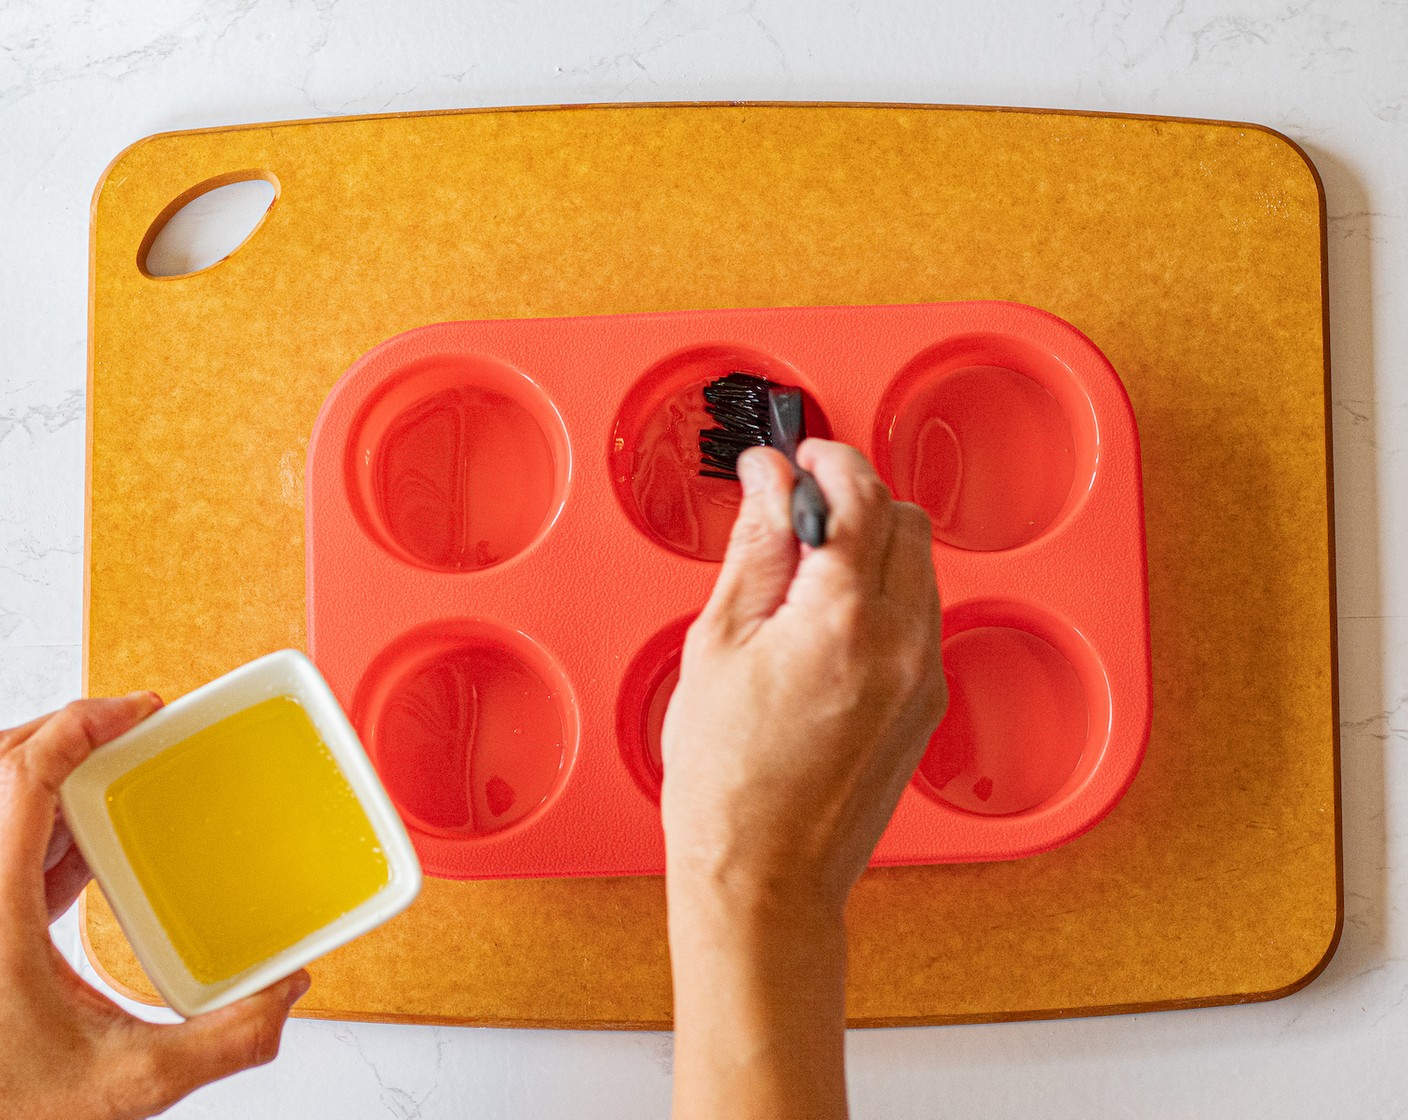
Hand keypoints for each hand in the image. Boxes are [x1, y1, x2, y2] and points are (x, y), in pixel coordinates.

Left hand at [0, 694, 309, 1119]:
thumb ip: (225, 1040)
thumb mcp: (130, 1084)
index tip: (140, 710)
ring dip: (49, 771)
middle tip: (132, 724)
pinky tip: (87, 845)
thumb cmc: (9, 1114)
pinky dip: (41, 819)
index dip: (81, 724)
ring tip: (115, 768)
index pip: (21, 775)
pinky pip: (1, 840)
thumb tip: (285, 994)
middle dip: (65, 729)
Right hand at [663, 440, 946, 910]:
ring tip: (805, 570)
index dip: (825, 459)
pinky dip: (884, 593)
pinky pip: (920, 615)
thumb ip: (755, 548)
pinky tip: (829, 617)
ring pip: (920, 564)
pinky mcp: (926, 704)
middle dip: (854, 494)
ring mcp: (922, 675)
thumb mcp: (719, 644)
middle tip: (796, 506)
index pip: (858, 494)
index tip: (795, 457)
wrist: (765, 876)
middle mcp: (901, 642)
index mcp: (843, 618)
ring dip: (873, 543)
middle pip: (904, 519)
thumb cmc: (728, 781)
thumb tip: (769, 482)